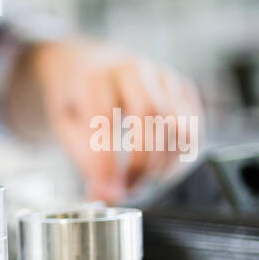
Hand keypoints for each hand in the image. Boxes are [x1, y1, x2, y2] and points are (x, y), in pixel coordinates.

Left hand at [22, 40, 203, 202]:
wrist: (90, 63)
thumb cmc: (76, 98)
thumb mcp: (65, 126)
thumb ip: (84, 159)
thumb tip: (106, 196)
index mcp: (96, 75)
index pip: (106, 118)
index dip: (107, 159)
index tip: (104, 188)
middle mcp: (133, 68)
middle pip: (150, 113)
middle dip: (142, 160)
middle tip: (128, 188)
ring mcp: (162, 75)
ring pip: (178, 119)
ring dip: (164, 161)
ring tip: (142, 182)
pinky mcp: (182, 86)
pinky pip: (193, 123)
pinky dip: (181, 154)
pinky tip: (161, 170)